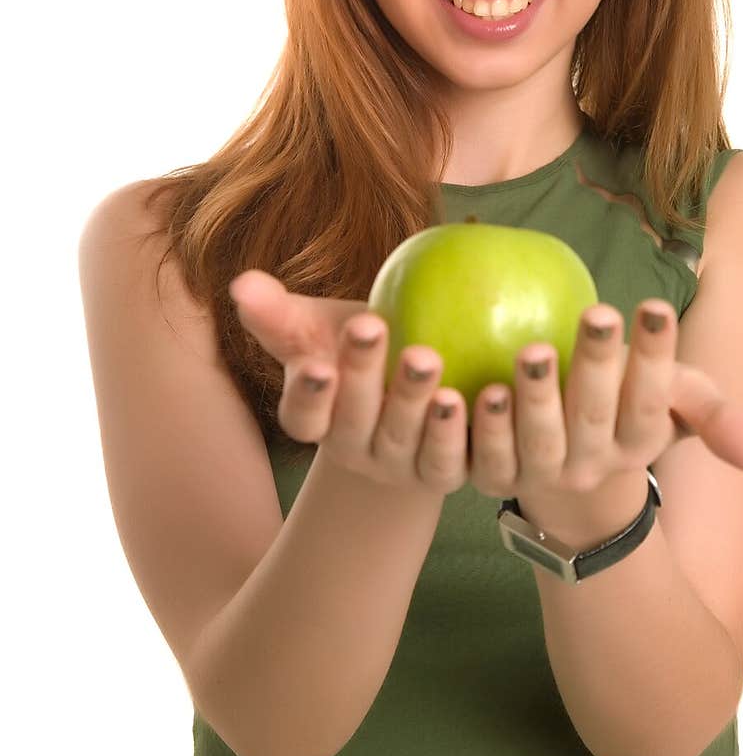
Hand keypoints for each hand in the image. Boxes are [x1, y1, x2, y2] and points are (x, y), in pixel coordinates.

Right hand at [229, 268, 468, 494]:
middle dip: (363, 375)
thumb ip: (278, 312)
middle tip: (372, 326)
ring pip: (408, 444)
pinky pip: (457, 459)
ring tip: (430, 359)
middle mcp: (356, 451)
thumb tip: (240, 284)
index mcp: (317, 420)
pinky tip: (489, 391)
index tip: (315, 361)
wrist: (421, 377)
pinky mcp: (448, 471)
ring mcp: (402, 467)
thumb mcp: (319, 327)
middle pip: (357, 422)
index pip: (303, 416)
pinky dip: (472, 430)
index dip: (308, 393)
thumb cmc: (358, 346)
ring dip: (418, 403)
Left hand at [466, 298, 742, 505]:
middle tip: (598, 314)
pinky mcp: (491, 475)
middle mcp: (592, 463)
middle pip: (596, 416)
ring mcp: (541, 474)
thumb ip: (716, 417)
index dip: (656, 357)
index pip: (654, 400)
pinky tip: (462, 390)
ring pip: (538, 442)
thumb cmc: (621, 406)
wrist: (560, 472)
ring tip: (532, 352)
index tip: (654, 306)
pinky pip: (480, 458)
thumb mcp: (673, 403)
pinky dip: (471, 428)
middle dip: (599, 365)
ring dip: (535, 399)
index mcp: (640, 441)